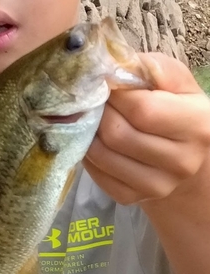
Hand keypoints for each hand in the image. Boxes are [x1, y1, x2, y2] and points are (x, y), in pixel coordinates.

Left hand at [83, 53, 209, 204]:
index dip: (116, 93)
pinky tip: (94, 139)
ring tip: (91, 117)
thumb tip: (115, 63)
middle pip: (118, 134)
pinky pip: (96, 174)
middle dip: (98, 111)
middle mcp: (181, 162)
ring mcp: (156, 186)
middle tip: (94, 99)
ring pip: (102, 155)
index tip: (106, 82)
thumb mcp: (177, 84)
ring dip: (88, 132)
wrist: (182, 161)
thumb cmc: (177, 113)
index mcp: (197, 126)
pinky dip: (88, 153)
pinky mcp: (132, 198)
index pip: (143, 110)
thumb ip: (153, 68)